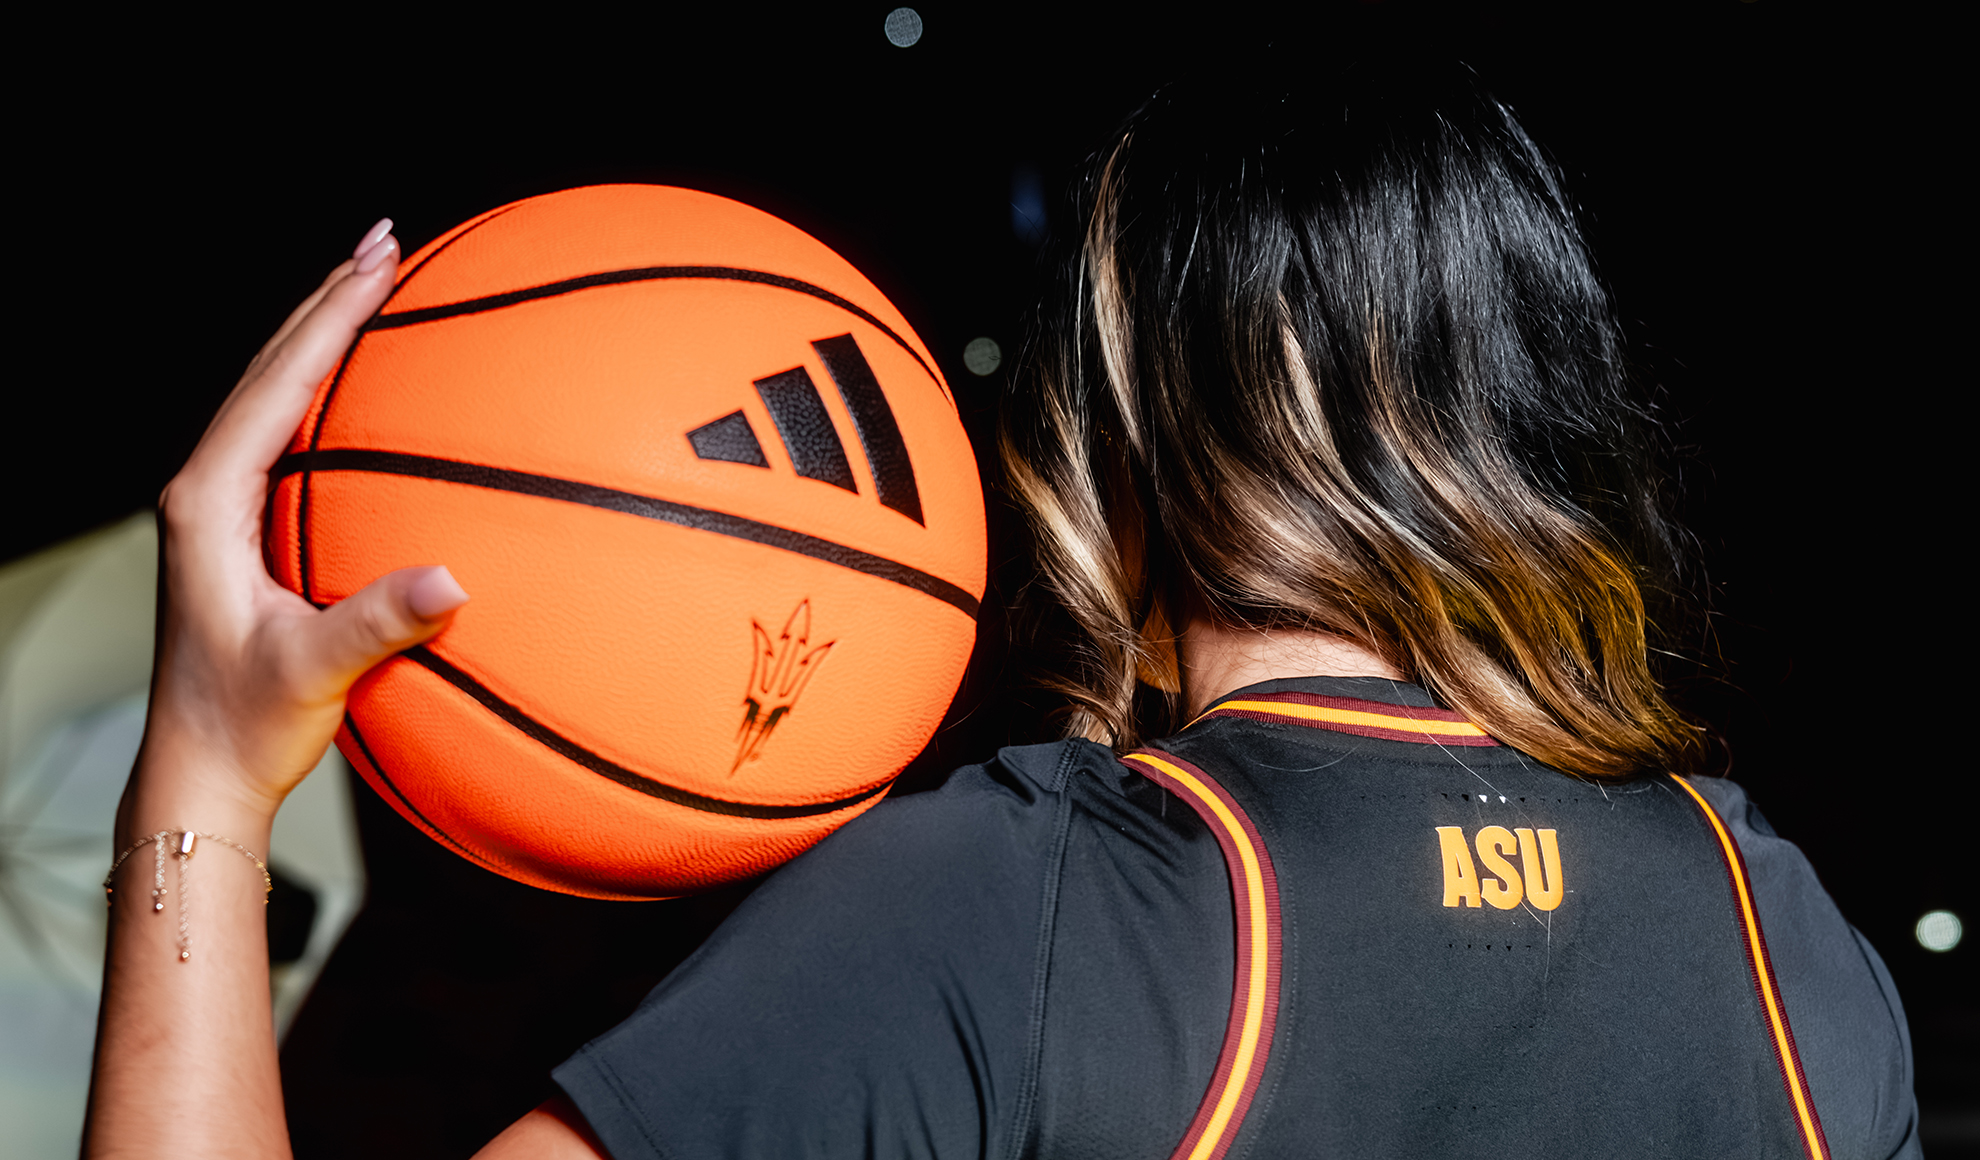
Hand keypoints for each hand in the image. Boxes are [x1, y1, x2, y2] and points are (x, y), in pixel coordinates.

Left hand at [132, 219, 469, 830]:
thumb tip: (455, 577)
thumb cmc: (243, 726)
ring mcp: (223, 510)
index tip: (379, 262)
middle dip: (329, 298)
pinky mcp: (246, 534)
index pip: (274, 384)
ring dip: (327, 334)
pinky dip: (333, 390)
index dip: (329, 316)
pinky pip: (294, 435)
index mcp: (207, 503)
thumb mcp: (312, 672)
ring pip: (276, 394)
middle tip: (387, 241)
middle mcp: (206, 492)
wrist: (200, 774)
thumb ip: (379, 622)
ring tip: (379, 284)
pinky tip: (375, 386)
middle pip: (270, 367)